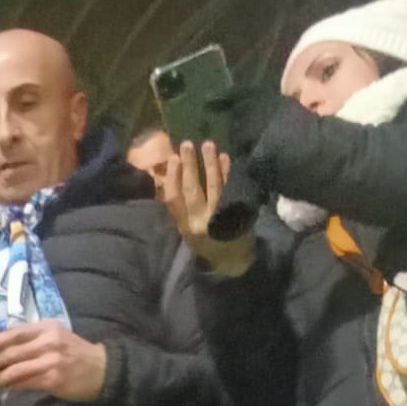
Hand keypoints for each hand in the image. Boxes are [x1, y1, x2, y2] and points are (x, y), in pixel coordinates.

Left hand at [0, 321, 107, 400]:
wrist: (102, 369)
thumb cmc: (75, 354)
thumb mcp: (56, 337)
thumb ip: (33, 340)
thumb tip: (3, 349)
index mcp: (47, 327)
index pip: (15, 332)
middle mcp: (48, 341)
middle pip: (11, 350)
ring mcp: (50, 360)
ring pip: (15, 368)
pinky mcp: (52, 379)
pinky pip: (24, 382)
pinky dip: (9, 386)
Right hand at [163, 141, 253, 275]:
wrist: (233, 261)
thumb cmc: (207, 244)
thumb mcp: (188, 232)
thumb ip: (182, 211)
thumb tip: (173, 179)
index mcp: (185, 226)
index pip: (173, 199)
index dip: (172, 177)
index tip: (172, 158)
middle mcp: (200, 221)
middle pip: (192, 189)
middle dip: (189, 165)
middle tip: (187, 144)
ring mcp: (218, 217)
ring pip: (213, 186)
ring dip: (210, 163)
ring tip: (208, 144)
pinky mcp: (235, 214)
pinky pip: (230, 189)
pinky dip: (227, 173)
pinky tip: (225, 158)